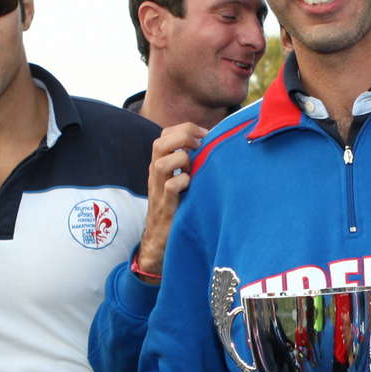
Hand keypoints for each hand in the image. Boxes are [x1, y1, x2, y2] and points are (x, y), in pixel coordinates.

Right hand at [134, 122, 207, 277]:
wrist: (158, 242)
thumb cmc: (176, 210)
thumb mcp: (181, 183)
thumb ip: (190, 166)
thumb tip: (214, 147)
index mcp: (160, 166)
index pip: (164, 136)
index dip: (183, 129)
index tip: (204, 134)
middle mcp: (156, 176)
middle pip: (159, 144)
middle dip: (182, 136)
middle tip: (201, 143)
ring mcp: (159, 191)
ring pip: (160, 164)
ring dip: (181, 158)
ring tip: (195, 165)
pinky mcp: (166, 208)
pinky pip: (170, 187)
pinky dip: (181, 181)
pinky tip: (191, 184)